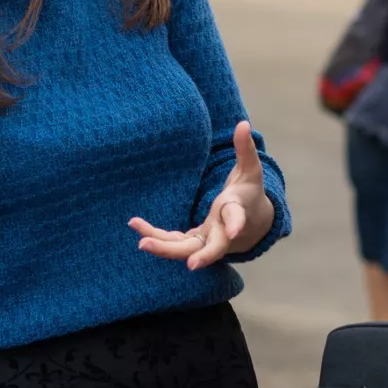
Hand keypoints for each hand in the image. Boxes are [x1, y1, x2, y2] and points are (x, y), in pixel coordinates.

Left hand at [128, 121, 274, 269]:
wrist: (251, 224)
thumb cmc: (249, 193)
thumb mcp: (251, 171)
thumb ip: (245, 149)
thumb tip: (243, 123)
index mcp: (236, 212)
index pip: (237, 218)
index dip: (236, 224)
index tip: (233, 232)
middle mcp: (221, 232)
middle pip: (211, 248)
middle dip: (200, 255)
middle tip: (190, 264)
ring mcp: (206, 240)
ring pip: (186, 250)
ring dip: (164, 247)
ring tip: (141, 241)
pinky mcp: (192, 241)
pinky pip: (172, 242)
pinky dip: (156, 238)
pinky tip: (136, 227)